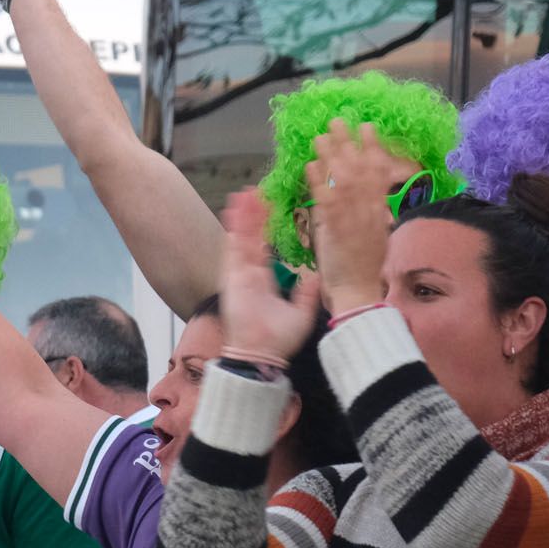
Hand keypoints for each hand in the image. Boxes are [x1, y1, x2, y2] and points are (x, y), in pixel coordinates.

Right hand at [216, 189, 321, 363]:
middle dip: (254, 216)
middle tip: (257, 193)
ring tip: (245, 193)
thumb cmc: (279, 339)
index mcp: (263, 281)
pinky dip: (233, 228)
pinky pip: (233, 247)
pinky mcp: (232, 276)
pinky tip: (234, 209)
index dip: (266, 230)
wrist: (263, 354)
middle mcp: (249, 275)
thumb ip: (307, 293)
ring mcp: (239, 274)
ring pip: (242, 238)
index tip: (269, 212)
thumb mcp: (301, 313)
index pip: (264, 249)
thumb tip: (315, 276)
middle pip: (251, 238)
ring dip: (243, 216)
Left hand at [305, 119, 396, 309]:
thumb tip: (372, 199)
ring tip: (321, 135)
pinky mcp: (334, 229)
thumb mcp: (375, 237)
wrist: (359, 293)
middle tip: (338, 120)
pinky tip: (311, 165)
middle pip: (360, 170)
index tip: (366, 127)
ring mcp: (352, 219)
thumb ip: (371, 216)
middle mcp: (369, 211)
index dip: (372, 148)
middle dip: (348, 143)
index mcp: (379, 213)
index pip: (378, 174)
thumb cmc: (364, 271)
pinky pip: (325, 200)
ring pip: (342, 180)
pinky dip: (319, 182)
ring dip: (331, 156)